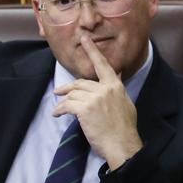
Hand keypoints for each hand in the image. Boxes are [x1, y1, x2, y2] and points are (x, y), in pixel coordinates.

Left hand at [53, 35, 143, 169]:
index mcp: (116, 86)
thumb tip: (116, 75)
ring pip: (73, 94)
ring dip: (64, 101)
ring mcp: (95, 98)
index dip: (93, 51)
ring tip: (60, 109)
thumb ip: (117, 89)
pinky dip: (60, 109)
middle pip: (81, 83)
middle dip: (68, 87)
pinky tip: (57, 114)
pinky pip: (67, 105)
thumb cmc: (124, 127)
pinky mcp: (84, 109)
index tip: (85, 39)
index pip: (102, 65)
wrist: (122, 143)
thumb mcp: (126, 103)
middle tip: (59, 91)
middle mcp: (105, 88)